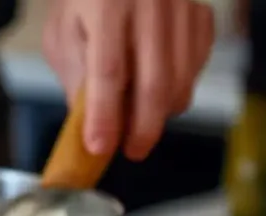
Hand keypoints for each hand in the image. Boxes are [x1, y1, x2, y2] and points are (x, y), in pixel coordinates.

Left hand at [43, 0, 214, 160]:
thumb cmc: (86, 2)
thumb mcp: (64, 35)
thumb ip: (76, 78)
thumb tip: (92, 126)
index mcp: (107, 2)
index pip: (109, 69)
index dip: (105, 114)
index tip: (99, 146)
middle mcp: (150, 0)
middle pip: (154, 81)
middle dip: (143, 128)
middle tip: (132, 150)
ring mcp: (181, 6)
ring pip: (182, 80)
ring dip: (161, 112)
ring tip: (140, 121)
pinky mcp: (201, 13)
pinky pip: (198, 67)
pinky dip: (180, 89)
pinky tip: (158, 89)